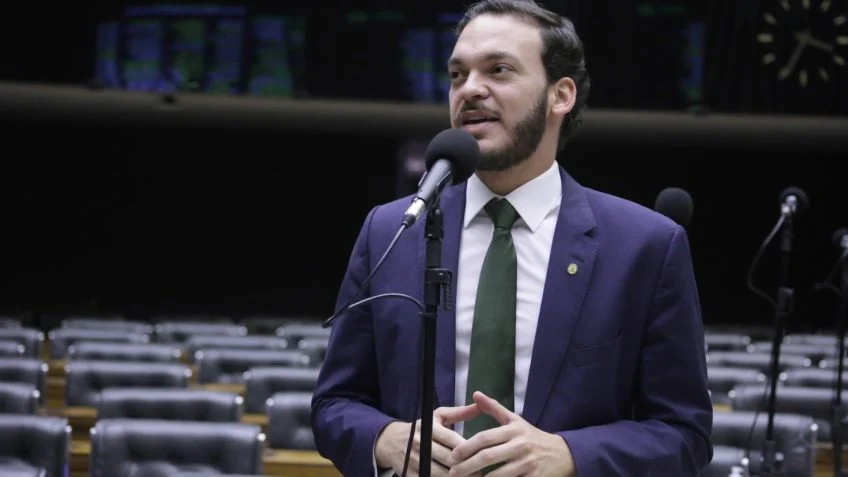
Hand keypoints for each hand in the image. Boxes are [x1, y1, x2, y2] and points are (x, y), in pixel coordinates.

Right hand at [376, 403, 479, 476]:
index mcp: (429, 428)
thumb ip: (459, 412)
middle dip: (466, 466)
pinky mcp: (410, 475)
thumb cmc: (422, 429)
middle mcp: (421, 444)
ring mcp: (414, 461)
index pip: (452, 440)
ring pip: (440, 474)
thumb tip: (480, 405)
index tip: (482, 454)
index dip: (468, 448)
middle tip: (481, 471)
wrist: (392, 442)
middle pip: (448, 459)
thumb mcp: (437, 416)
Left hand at [449, 392, 575, 476]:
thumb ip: (494, 408)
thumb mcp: (515, 420)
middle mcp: (521, 446)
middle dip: (467, 466)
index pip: (485, 437)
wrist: (563, 454)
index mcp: (514, 430)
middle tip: (454, 472)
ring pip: (498, 475)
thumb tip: (475, 394)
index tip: (454, 455)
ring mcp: (528, 464)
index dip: (467, 446)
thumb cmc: (533, 437)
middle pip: (488, 457)